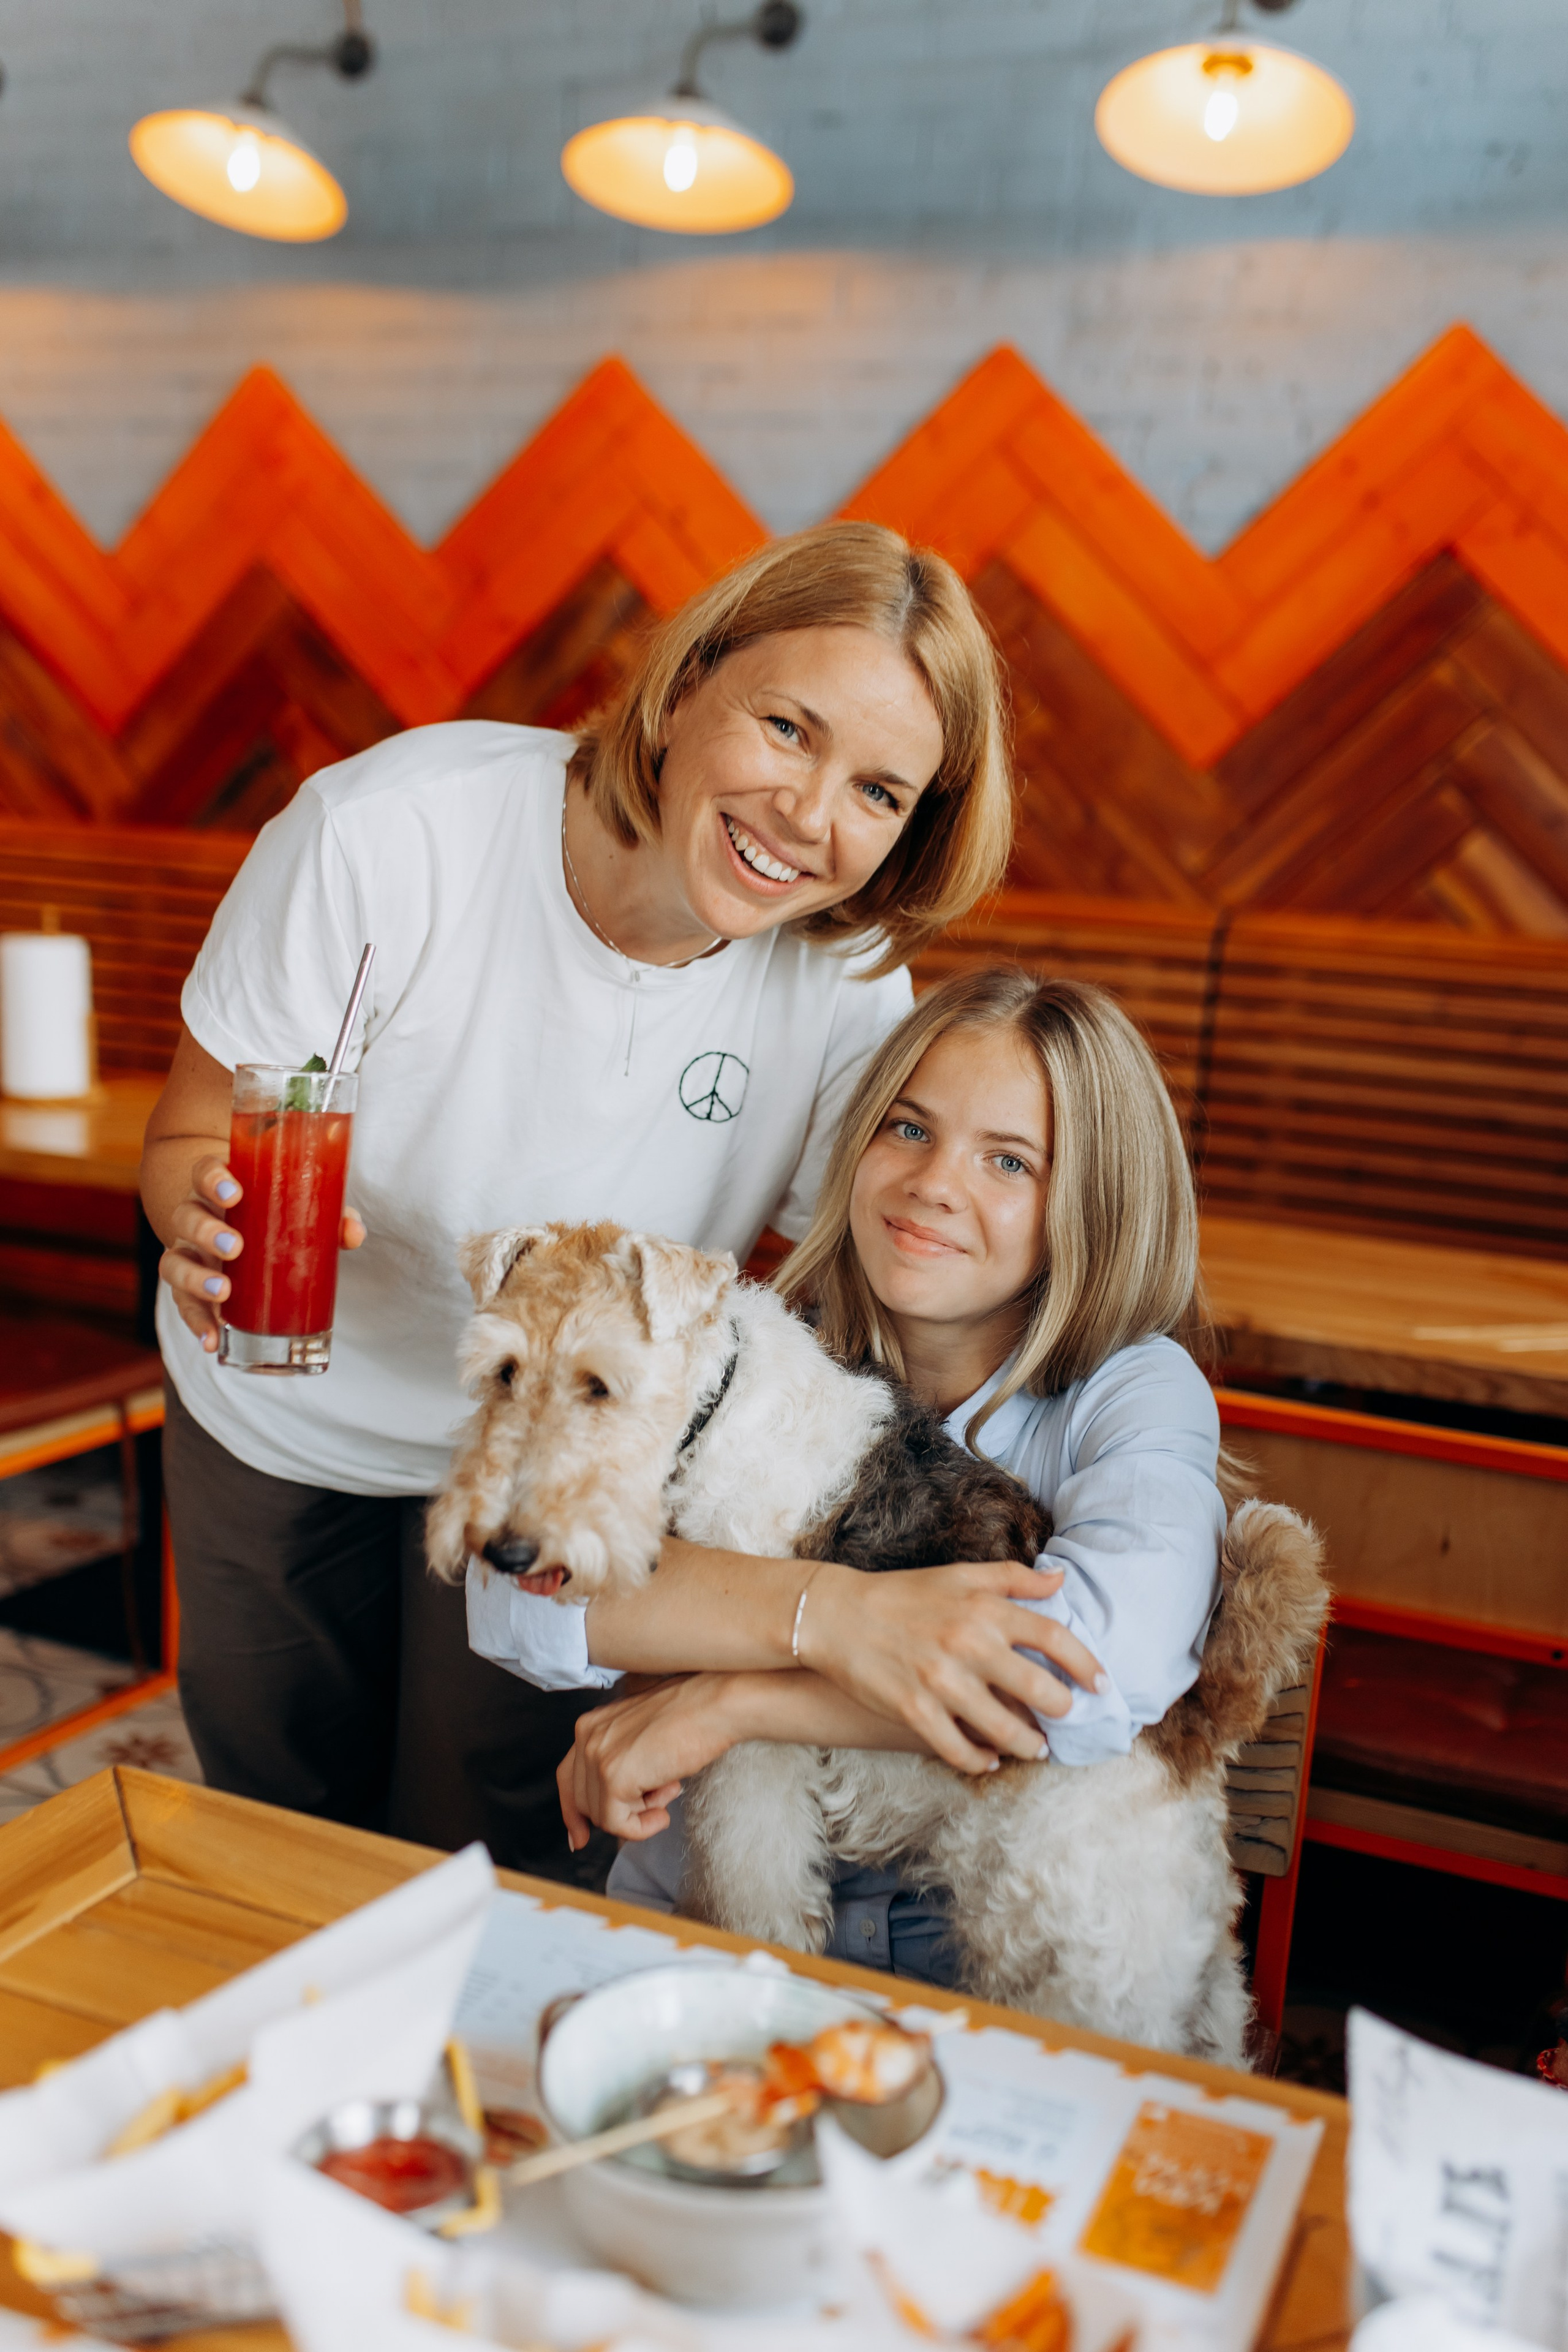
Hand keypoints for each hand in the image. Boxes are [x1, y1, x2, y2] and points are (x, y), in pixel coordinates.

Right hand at [159, 1154, 365, 1350]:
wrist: (234, 1222)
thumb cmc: (271, 1211)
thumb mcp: (296, 1207)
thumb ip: (328, 1216)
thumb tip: (353, 1234)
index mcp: (220, 1189)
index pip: (203, 1173)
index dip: (212, 1179)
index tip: (233, 1193)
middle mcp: (196, 1216)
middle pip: (186, 1217)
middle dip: (207, 1232)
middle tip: (235, 1246)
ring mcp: (188, 1252)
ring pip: (174, 1260)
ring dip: (195, 1277)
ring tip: (222, 1290)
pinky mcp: (189, 1286)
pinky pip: (183, 1303)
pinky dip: (196, 1322)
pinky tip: (211, 1340)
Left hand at [558, 1675, 739, 1849]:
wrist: (714, 1705)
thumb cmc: (692, 1716)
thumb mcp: (643, 1736)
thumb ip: (621, 1761)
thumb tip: (615, 1804)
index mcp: (591, 1724)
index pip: (568, 1778)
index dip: (572, 1813)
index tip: (578, 1839)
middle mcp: (587, 1737)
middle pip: (585, 1802)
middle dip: (620, 1810)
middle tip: (658, 1797)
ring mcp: (598, 1757)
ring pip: (602, 1816)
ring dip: (638, 1815)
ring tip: (668, 1790)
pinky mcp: (614, 1778)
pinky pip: (618, 1824)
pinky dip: (641, 1829)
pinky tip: (663, 1814)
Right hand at [797, 1560, 1104, 1773]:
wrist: (839, 1616)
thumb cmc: (904, 1594)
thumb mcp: (960, 1575)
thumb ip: (1013, 1578)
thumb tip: (1061, 1581)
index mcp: (984, 1609)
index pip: (1053, 1637)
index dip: (1086, 1664)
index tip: (1101, 1684)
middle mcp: (969, 1644)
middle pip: (1039, 1689)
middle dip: (1062, 1711)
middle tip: (1065, 1719)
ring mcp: (942, 1681)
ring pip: (1005, 1729)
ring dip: (1028, 1744)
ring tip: (1035, 1747)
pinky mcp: (914, 1711)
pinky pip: (959, 1749)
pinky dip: (980, 1760)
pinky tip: (988, 1760)